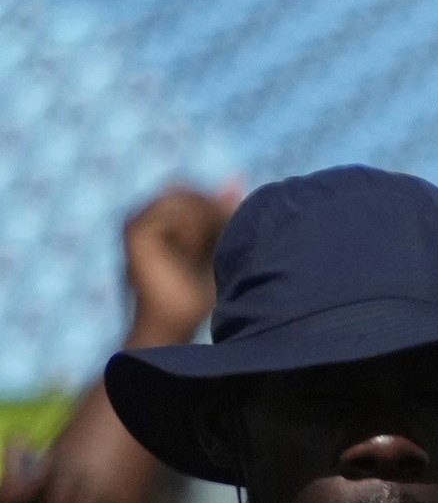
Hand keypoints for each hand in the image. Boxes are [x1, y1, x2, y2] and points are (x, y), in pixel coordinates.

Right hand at [119, 184, 229, 344]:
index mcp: (159, 217)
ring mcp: (136, 220)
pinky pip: (174, 211)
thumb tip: (237, 178)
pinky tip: (194, 251)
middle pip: (191, 192)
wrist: (175, 324)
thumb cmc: (199, 293)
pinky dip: (193, 229)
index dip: (217, 209)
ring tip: (202, 254)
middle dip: (213, 215)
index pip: (193, 192)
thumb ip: (224, 212)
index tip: (229, 236)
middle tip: (218, 248)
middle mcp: (143, 214)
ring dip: (205, 224)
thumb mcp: (219, 246)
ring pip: (186, 199)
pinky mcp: (134, 230)